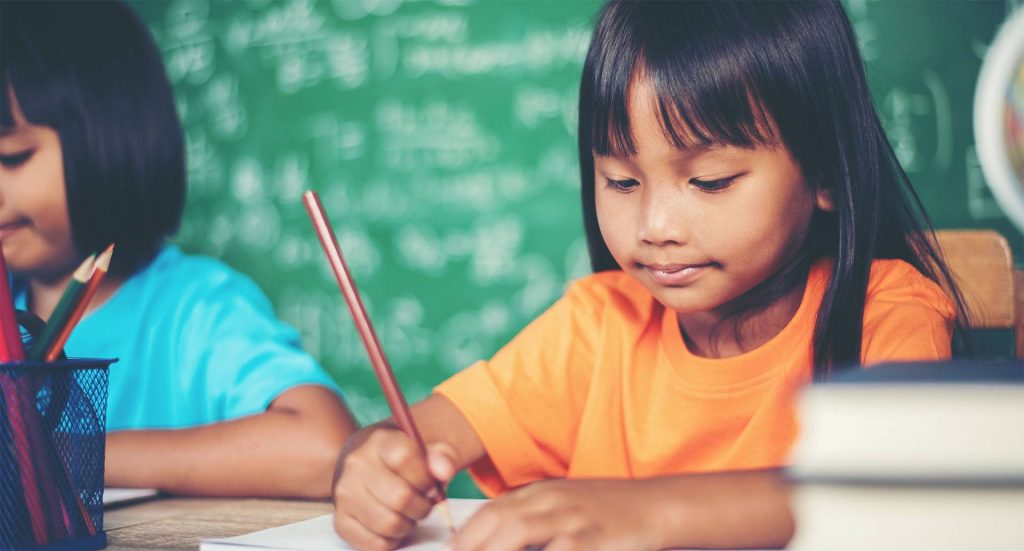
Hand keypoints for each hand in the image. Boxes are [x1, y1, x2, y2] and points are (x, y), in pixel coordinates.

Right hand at [332, 425, 455, 549]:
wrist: (363, 461)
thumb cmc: (401, 456)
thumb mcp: (424, 443)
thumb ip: (443, 453)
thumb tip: (444, 471)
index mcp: (379, 440)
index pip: (404, 457)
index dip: (426, 476)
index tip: (430, 481)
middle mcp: (356, 464)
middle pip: (400, 497)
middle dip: (422, 506)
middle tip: (424, 502)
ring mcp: (344, 493)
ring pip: (388, 524)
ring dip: (408, 525)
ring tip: (409, 513)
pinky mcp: (341, 521)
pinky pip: (375, 544)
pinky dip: (392, 540)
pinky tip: (394, 523)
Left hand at [450, 478, 663, 550]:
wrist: (655, 505)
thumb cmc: (606, 512)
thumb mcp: (563, 507)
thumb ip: (531, 520)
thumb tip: (494, 541)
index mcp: (542, 493)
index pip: (492, 511)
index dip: (466, 535)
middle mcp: (553, 501)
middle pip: (500, 521)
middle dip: (472, 546)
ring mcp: (573, 519)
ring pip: (520, 532)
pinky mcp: (594, 538)